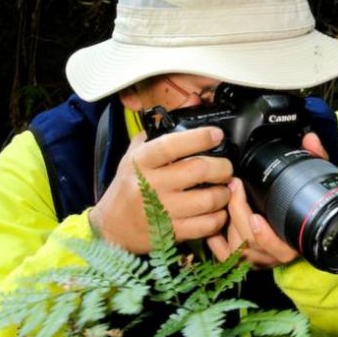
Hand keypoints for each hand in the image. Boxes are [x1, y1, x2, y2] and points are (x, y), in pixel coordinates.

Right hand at [89, 127, 232, 253]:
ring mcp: (161, 211)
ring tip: (224, 189)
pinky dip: (219, 217)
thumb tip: (192, 103)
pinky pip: (206, 225)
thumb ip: (161, 131)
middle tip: (226, 168)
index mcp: (141, 162)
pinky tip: (217, 211)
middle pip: (197, 170)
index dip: (199, 138)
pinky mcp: (170, 233)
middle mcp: (150, 185)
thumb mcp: (136, 155)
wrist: (111, 228)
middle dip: (221, 167)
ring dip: (224, 193)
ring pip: (207, 199)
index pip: (171, 144)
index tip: (216, 135)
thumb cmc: (128, 187)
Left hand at [206, 132, 327, 267]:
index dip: (265, 236)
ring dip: (227, 223)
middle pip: (252, 245)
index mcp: (294, 242)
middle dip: (238, 215)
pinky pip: (223, 254)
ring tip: (226, 198)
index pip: (279, 248)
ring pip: (236, 250)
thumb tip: (310, 139)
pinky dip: (215, 239)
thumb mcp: (314, 178)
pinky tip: (217, 218)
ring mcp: (257, 257)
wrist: (303, 223)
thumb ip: (315, 158)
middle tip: (234, 188)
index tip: (255, 217)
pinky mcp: (241, 258)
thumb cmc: (305, 202)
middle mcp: (275, 254)